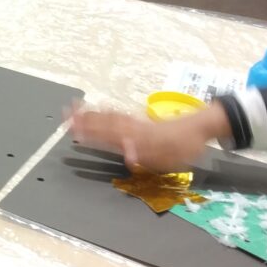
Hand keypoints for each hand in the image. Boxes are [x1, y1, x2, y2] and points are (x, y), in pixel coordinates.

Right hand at [68, 103, 227, 172]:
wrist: (201, 126)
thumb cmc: (186, 147)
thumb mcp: (170, 159)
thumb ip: (148, 157)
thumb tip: (128, 155)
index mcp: (138, 139)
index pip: (109, 136)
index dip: (90, 133)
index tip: (72, 130)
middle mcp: (134, 129)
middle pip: (105, 123)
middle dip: (84, 120)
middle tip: (65, 115)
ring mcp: (137, 122)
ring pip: (110, 116)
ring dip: (91, 113)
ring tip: (74, 108)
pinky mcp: (142, 120)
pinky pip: (120, 114)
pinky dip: (107, 110)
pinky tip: (99, 108)